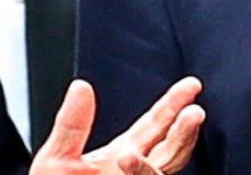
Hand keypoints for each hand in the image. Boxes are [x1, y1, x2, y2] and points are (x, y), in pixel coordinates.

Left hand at [29, 77, 203, 174]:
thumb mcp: (56, 159)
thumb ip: (71, 125)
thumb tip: (81, 85)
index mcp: (122, 154)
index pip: (155, 125)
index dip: (173, 104)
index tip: (192, 85)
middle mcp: (134, 174)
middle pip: (170, 150)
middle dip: (183, 132)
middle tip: (194, 112)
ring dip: (150, 167)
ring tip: (128, 154)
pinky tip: (126, 162)